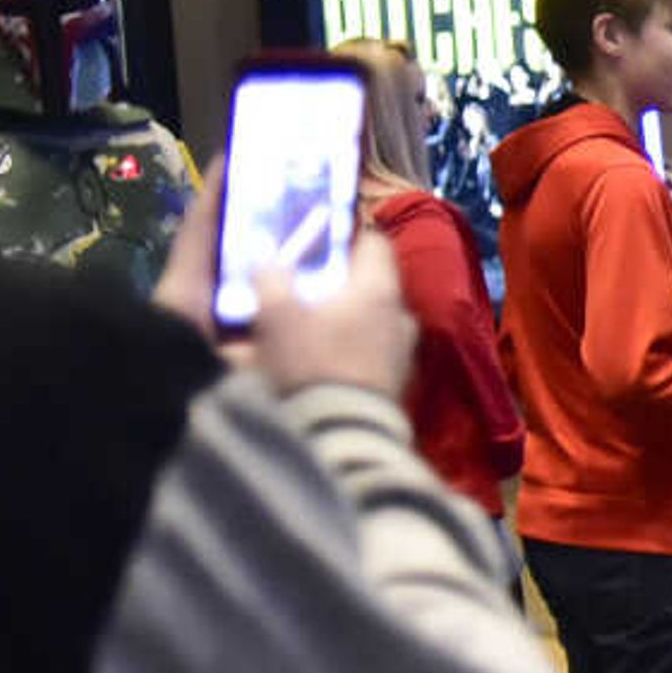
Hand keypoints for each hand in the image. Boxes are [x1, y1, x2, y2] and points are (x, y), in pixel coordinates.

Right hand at [248, 213, 418, 400]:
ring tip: (308, 329)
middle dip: (340, 284)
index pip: (374, 242)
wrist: (341, 437)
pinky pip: (372, 356)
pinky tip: (321, 363)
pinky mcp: (396, 388)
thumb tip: (267, 258)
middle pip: (372, 285)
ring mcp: (404, 355)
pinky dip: (350, 352)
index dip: (345, 235)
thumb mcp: (276, 315)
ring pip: (372, 323)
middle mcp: (401, 317)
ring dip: (345, 321)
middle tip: (304, 287)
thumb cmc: (310, 364)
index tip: (317, 241)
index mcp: (380, 289)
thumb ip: (271, 278)